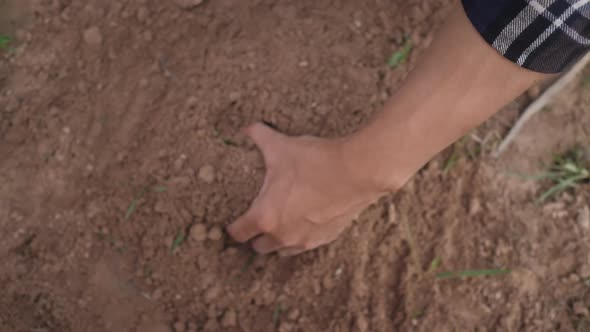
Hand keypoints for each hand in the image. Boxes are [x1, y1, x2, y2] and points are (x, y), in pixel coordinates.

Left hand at [227, 123, 386, 255]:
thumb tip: (248, 127)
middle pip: (259, 247)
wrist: (356, 172)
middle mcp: (282, 235)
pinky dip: (302, 236)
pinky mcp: (326, 238)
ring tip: (281, 223)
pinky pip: (307, 244)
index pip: (239, 233)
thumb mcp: (282, 146)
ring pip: (283, 250)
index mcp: (265, 216)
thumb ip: (260, 137)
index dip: (233, 228)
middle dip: (256, 235)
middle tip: (258, 220)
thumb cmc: (315, 162)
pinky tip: (305, 220)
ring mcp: (305, 240)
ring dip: (278, 240)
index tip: (233, 223)